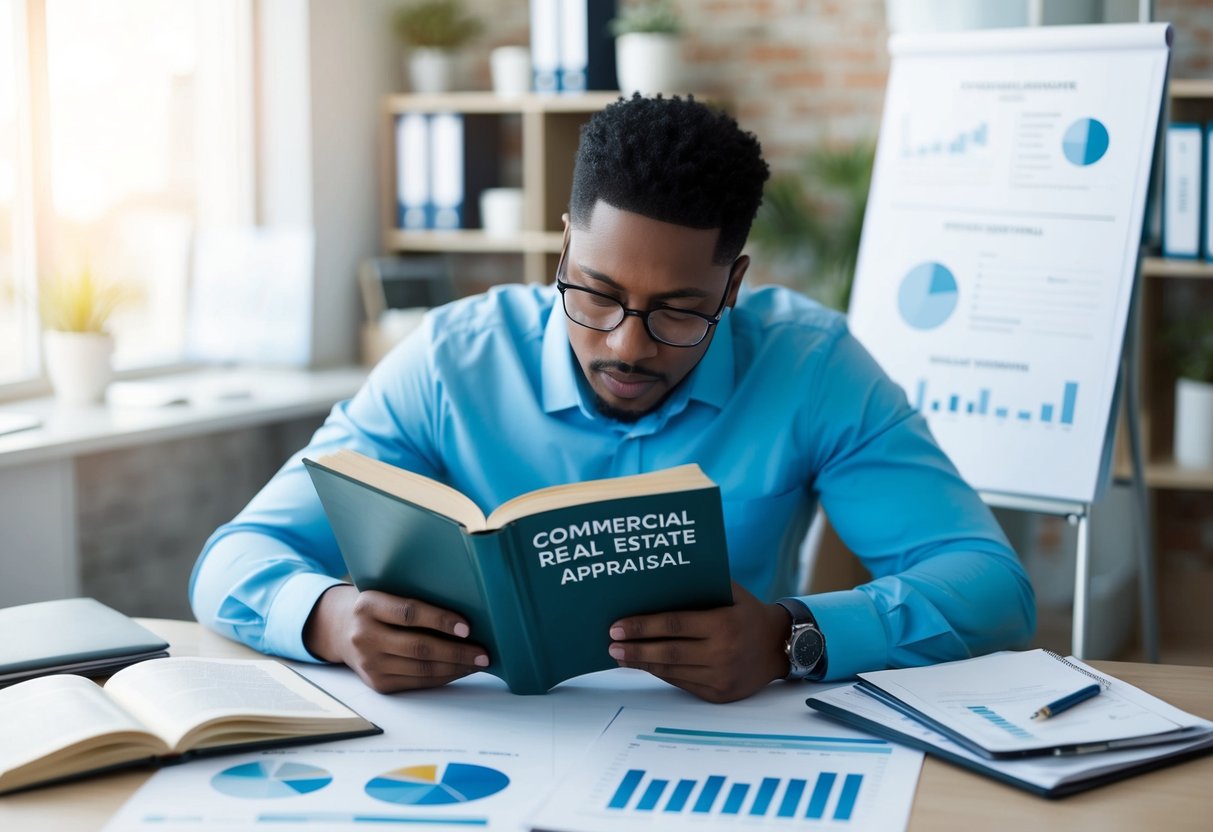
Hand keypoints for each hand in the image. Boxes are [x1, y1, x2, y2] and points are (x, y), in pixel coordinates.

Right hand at [303, 585, 489, 692]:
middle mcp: (364, 636)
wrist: (340, 630)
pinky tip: (459, 670)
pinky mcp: (377, 683)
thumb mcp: (386, 592)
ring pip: (421, 669)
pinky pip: (417, 682)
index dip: (440, 620)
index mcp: (368, 605)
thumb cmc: (377, 606)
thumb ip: (414, 597)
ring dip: (455, 667)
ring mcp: (369, 663)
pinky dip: (443, 677)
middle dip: (457, 652)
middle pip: (418, 647)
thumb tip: (466, 608)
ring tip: (478, 662)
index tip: (468, 627)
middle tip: (483, 652)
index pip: (409, 613)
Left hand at [607, 581, 790, 702]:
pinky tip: (645, 665)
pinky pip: (682, 683)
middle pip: (668, 652)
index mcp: (723, 624)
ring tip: (620, 657)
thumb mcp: (730, 591)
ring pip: (672, 671)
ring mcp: (721, 677)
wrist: (780, 646)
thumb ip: (699, 586)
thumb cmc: (747, 612)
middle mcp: (723, 653)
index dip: (643, 627)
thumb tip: (656, 584)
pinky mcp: (719, 695)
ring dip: (642, 664)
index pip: (674, 626)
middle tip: (611, 644)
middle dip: (635, 649)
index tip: (618, 626)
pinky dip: (661, 673)